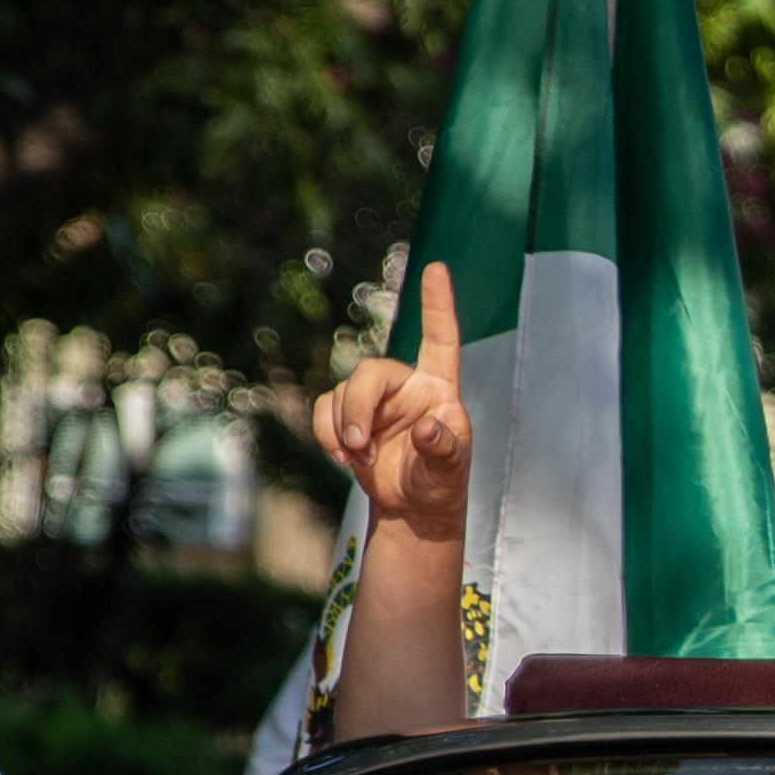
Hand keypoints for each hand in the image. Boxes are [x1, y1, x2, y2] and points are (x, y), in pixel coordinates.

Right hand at [316, 261, 474, 538]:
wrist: (412, 506)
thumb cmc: (440, 481)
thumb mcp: (450, 470)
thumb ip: (443, 448)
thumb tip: (426, 428)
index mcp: (438, 387)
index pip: (440, 340)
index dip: (437, 305)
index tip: (438, 268)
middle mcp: (404, 384)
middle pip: (370, 372)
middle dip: (357, 407)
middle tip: (359, 445)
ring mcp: (373, 398)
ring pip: (341, 393)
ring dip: (342, 429)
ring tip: (359, 460)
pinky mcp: (346, 414)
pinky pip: (324, 410)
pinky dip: (326, 435)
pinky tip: (343, 458)